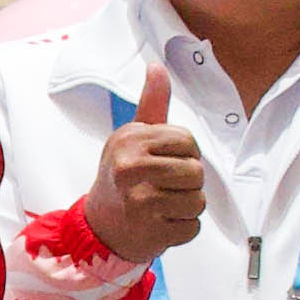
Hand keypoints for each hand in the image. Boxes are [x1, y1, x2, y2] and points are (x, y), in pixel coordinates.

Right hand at [81, 71, 209, 264]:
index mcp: (131, 141)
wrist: (101, 224)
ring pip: (197, 201)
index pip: (188, 142)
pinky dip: (182, 228)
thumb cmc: (123, 175)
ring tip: (163, 205)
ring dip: (186, 207)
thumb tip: (157, 67)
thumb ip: (152, 104)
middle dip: (187, 182)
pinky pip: (192, 227)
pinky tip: (161, 223)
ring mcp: (140, 203)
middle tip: (163, 186)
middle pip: (196, 172)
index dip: (185, 153)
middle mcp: (131, 169)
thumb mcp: (133, 137)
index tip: (164, 161)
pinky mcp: (151, 232)